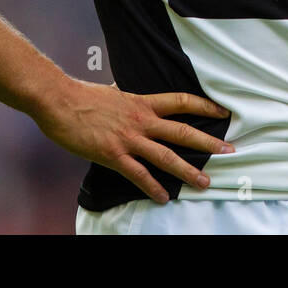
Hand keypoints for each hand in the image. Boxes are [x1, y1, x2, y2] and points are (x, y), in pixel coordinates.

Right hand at [34, 79, 234, 203]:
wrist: (58, 100)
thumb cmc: (80, 95)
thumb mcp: (110, 92)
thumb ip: (122, 96)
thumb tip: (123, 90)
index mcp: (141, 102)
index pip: (180, 101)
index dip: (204, 105)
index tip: (223, 111)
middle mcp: (140, 120)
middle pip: (182, 131)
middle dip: (208, 142)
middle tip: (229, 151)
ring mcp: (128, 138)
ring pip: (166, 156)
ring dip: (188, 170)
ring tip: (204, 182)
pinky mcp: (113, 155)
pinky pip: (138, 174)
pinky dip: (152, 188)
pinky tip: (162, 198)